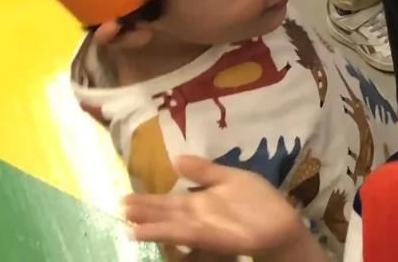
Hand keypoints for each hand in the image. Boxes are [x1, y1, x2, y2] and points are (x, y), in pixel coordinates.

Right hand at [122, 157, 313, 259]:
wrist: (280, 221)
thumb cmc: (256, 201)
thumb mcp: (229, 178)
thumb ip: (203, 170)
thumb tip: (176, 159)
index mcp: (199, 201)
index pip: (168, 201)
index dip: (147, 200)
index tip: (124, 196)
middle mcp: (195, 216)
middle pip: (165, 213)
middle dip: (143, 211)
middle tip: (117, 207)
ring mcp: (202, 227)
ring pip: (170, 225)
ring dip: (150, 225)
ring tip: (128, 224)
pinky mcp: (211, 237)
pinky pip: (185, 234)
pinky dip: (166, 233)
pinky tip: (149, 232)